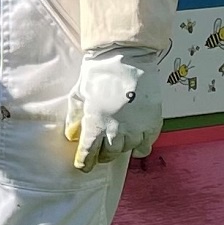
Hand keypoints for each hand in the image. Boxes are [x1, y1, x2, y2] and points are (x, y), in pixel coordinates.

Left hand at [64, 47, 162, 170]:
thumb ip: (75, 117)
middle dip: (102, 155)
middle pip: (109, 154)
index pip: (89, 152)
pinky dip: (140, 146)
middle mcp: (116, 129)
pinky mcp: (152, 122)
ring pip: (127, 149)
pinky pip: (146, 144)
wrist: (126, 58)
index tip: (83, 166)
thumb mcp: (79, 95)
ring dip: (120, 148)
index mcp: (95, 123)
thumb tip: (72, 135)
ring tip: (116, 141)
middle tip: (99, 152)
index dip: (85, 162)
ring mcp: (136, 127)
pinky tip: (135, 142)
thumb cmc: (99, 74)